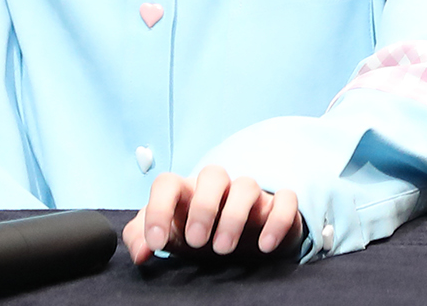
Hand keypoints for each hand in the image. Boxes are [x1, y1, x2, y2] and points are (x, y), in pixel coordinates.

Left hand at [123, 167, 303, 263]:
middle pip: (213, 174)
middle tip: (196, 242)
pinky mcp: (277, 206)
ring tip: (224, 248)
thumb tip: (140, 251)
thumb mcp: (168, 237)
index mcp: (187, 191)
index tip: (157, 243)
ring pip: (247, 185)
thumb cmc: (197, 235)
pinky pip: (285, 199)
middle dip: (203, 208)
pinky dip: (278, 219)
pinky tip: (265, 246)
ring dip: (235, 215)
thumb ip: (142, 238)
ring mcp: (250, 195)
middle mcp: (219, 188)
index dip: (158, 210)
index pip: (168, 183)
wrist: (241, 243)